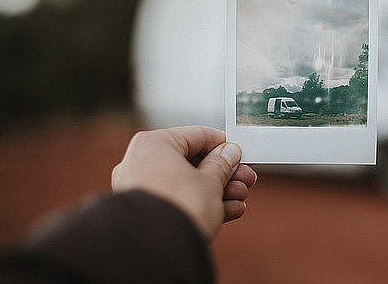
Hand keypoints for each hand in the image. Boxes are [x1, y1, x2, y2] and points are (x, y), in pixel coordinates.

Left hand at [111, 126, 256, 240]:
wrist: (157, 250)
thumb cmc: (178, 208)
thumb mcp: (210, 181)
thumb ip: (222, 164)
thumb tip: (228, 153)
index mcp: (154, 144)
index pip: (196, 135)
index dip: (224, 145)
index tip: (240, 153)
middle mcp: (141, 162)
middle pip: (193, 161)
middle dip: (224, 173)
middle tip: (246, 178)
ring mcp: (142, 188)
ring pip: (187, 182)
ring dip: (218, 190)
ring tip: (240, 197)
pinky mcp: (147, 211)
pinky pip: (178, 199)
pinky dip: (202, 203)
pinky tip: (229, 210)